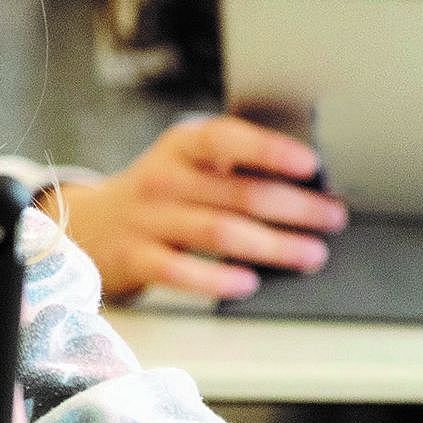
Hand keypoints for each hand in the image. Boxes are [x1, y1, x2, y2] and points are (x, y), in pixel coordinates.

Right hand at [54, 114, 350, 300]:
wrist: (90, 227)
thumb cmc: (161, 194)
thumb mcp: (188, 164)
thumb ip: (234, 167)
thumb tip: (308, 184)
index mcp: (182, 145)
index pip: (227, 139)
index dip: (271, 151)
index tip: (311, 166)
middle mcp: (163, 177)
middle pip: (238, 193)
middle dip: (295, 208)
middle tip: (333, 218)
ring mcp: (147, 219)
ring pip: (220, 232)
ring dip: (273, 245)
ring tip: (310, 254)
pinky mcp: (136, 258)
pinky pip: (181, 270)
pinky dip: (217, 279)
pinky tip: (248, 283)